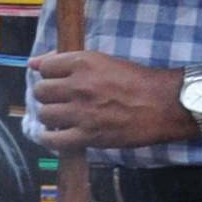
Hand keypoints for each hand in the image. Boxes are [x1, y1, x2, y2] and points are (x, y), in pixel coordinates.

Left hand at [30, 49, 185, 152]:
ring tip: (62, 117)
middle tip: (60, 100)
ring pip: (44, 114)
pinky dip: (49, 138)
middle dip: (48, 96)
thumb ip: (67, 61)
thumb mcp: (105, 61)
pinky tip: (54, 136)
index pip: (45, 67)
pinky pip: (53, 140)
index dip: (50, 75)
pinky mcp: (88, 135)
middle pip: (40, 91)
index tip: (58, 81)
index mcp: (83, 63)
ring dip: (50, 116)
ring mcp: (82, 112)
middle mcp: (78, 86)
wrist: (167, 104)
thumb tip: (34, 62)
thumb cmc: (139, 81)